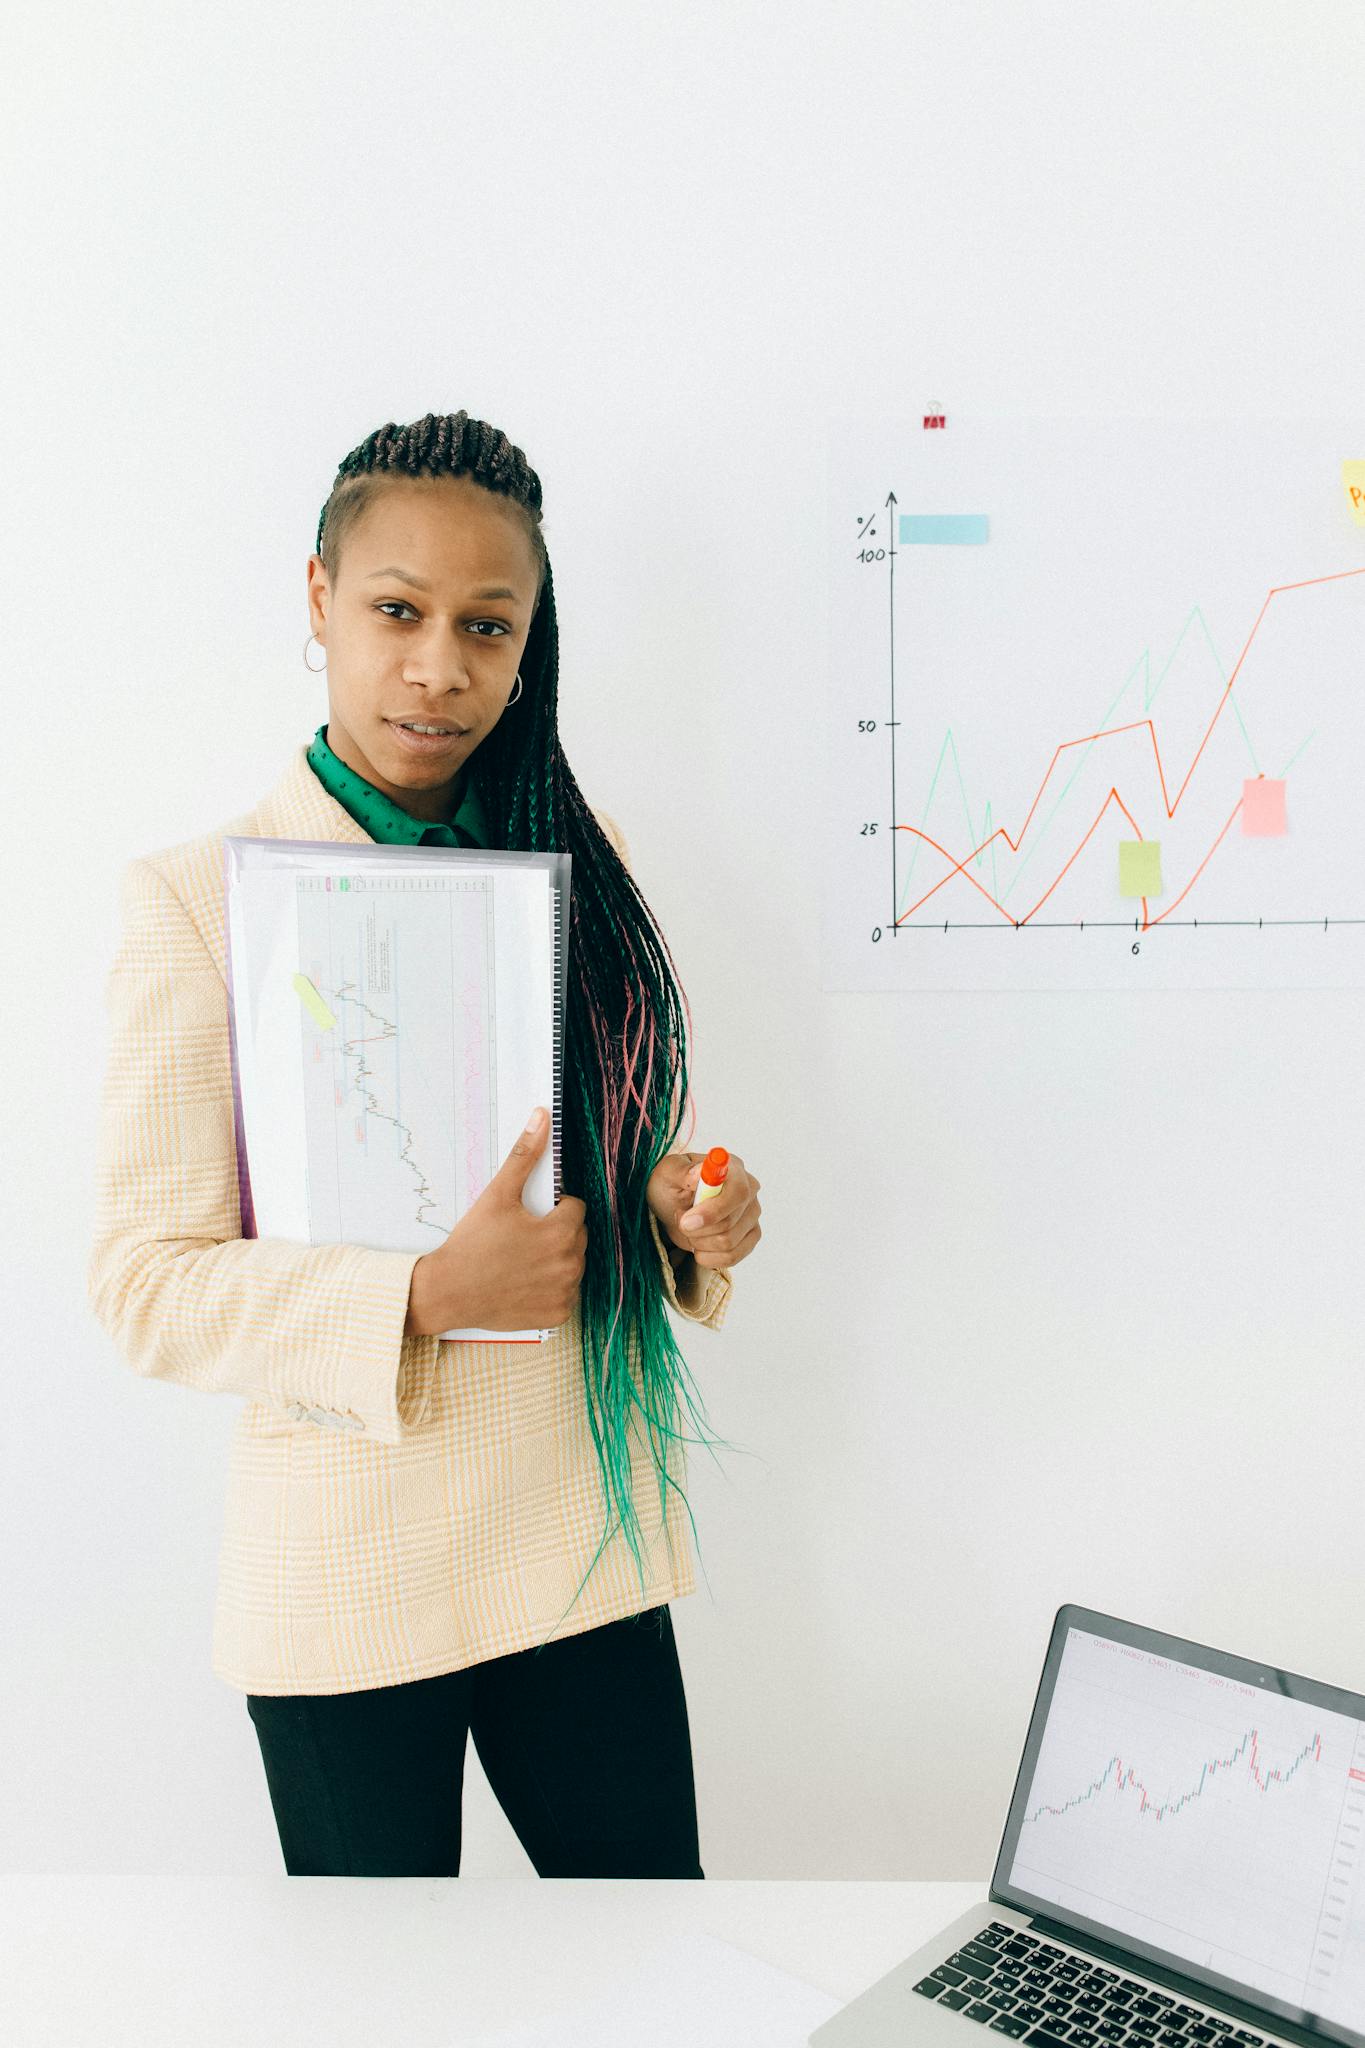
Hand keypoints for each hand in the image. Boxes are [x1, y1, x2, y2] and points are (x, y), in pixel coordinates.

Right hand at [415, 1108, 586, 1332]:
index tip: (529, 1216)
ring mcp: (564, 1293)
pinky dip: (551, 1288)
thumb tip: (543, 1117)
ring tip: (523, 1259)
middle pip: (578, 1237)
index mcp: (561, 1233)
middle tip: (523, 1237)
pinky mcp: (557, 1315)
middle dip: (557, 1232)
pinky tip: (525, 1283)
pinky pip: (566, 1293)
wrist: (448, 1292)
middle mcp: (570, 1265)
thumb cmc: (472, 1242)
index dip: (554, 1209)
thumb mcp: (497, 1195)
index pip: (576, 1209)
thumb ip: (524, 1156)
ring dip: (557, 1259)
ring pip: (574, 1264)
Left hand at [645, 1149, 762, 1270]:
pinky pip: (732, 1257)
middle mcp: (749, 1191)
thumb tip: (700, 1172)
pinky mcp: (750, 1237)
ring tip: (689, 1229)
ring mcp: (752, 1215)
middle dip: (696, 1229)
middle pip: (729, 1223)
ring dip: (699, 1242)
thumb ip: (683, 1172)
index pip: (738, 1192)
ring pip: (728, 1243)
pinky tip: (698, 1244)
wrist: (672, 1204)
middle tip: (680, 1220)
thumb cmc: (671, 1184)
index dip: (713, 1211)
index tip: (687, 1221)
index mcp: (733, 1168)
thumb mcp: (667, 1173)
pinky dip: (708, 1256)